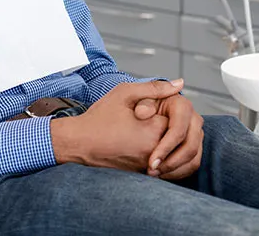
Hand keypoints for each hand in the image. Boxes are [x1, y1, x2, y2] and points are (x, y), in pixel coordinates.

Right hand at [50, 79, 182, 172]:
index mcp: (153, 131)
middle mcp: (154, 152)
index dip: (166, 111)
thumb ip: (155, 88)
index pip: (179, 119)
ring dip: (169, 143)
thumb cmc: (98, 119)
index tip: (149, 109)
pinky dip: (163, 156)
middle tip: (147, 120)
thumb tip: (180, 84)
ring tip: (145, 132)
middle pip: (180, 138)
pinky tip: (145, 144)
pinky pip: (166, 167)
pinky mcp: (142, 175)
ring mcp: (149, 166)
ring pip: (175, 153)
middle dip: (170, 127)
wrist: (79, 143)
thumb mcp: (125, 93)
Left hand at [135, 93, 203, 179]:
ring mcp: (196, 133)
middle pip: (190, 146)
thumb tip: (143, 112)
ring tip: (154, 174)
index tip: (151, 162)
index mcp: (181, 105)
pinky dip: (177, 172)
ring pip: (193, 158)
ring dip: (174, 170)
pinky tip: (161, 174)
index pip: (178, 130)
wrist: (142, 111)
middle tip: (152, 171)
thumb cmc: (137, 103)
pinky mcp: (194, 146)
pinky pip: (192, 164)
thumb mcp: (135, 96)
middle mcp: (193, 119)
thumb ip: (139, 102)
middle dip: (171, 163)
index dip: (165, 148)